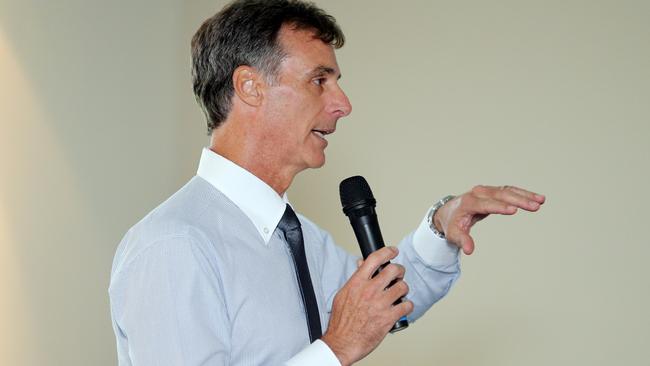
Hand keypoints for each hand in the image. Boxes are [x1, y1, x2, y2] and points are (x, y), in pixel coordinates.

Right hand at [321, 247, 412, 365]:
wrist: (342, 342)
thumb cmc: (341, 321)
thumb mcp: (343, 294)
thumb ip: (355, 279)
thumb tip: (362, 265)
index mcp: (357, 283)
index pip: (375, 259)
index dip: (387, 252)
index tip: (393, 251)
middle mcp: (370, 291)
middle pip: (393, 270)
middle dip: (399, 270)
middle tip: (399, 274)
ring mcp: (380, 304)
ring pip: (403, 287)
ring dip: (404, 289)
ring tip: (400, 293)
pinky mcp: (389, 317)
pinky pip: (407, 305)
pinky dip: (407, 306)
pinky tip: (402, 307)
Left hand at [434, 185, 545, 254]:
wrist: (450, 211)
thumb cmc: (453, 224)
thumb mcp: (454, 234)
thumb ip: (462, 241)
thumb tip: (469, 250)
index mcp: (469, 203)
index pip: (485, 204)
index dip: (499, 207)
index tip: (514, 210)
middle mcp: (478, 193)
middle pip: (500, 195)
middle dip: (518, 200)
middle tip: (535, 206)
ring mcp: (487, 191)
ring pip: (508, 191)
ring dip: (525, 195)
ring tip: (541, 201)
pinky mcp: (493, 192)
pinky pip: (510, 191)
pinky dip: (523, 194)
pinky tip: (537, 198)